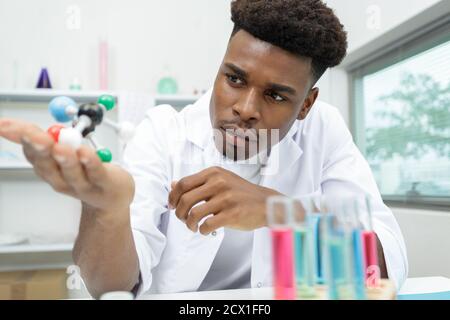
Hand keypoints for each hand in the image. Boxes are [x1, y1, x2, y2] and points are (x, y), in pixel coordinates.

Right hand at [0, 118, 134, 212]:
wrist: (111, 200)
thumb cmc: (85, 174)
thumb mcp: (59, 154)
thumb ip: (43, 138)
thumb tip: (15, 123)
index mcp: (48, 169)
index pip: (30, 152)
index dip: (19, 137)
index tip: (5, 125)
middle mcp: (61, 178)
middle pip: (47, 164)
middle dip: (39, 148)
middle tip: (34, 136)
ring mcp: (82, 183)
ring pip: (71, 171)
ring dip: (64, 158)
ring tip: (59, 148)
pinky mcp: (103, 182)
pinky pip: (95, 172)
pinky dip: (90, 162)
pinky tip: (85, 152)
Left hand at [168, 166, 280, 234]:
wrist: (267, 203)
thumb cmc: (241, 193)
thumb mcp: (220, 181)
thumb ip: (197, 183)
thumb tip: (173, 184)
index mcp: (214, 173)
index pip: (183, 183)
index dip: (173, 197)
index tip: (172, 206)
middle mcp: (219, 182)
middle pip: (185, 199)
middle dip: (179, 213)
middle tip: (182, 219)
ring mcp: (226, 198)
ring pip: (194, 214)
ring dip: (189, 224)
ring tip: (193, 226)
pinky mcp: (233, 214)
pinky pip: (207, 225)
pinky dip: (202, 230)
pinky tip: (206, 230)